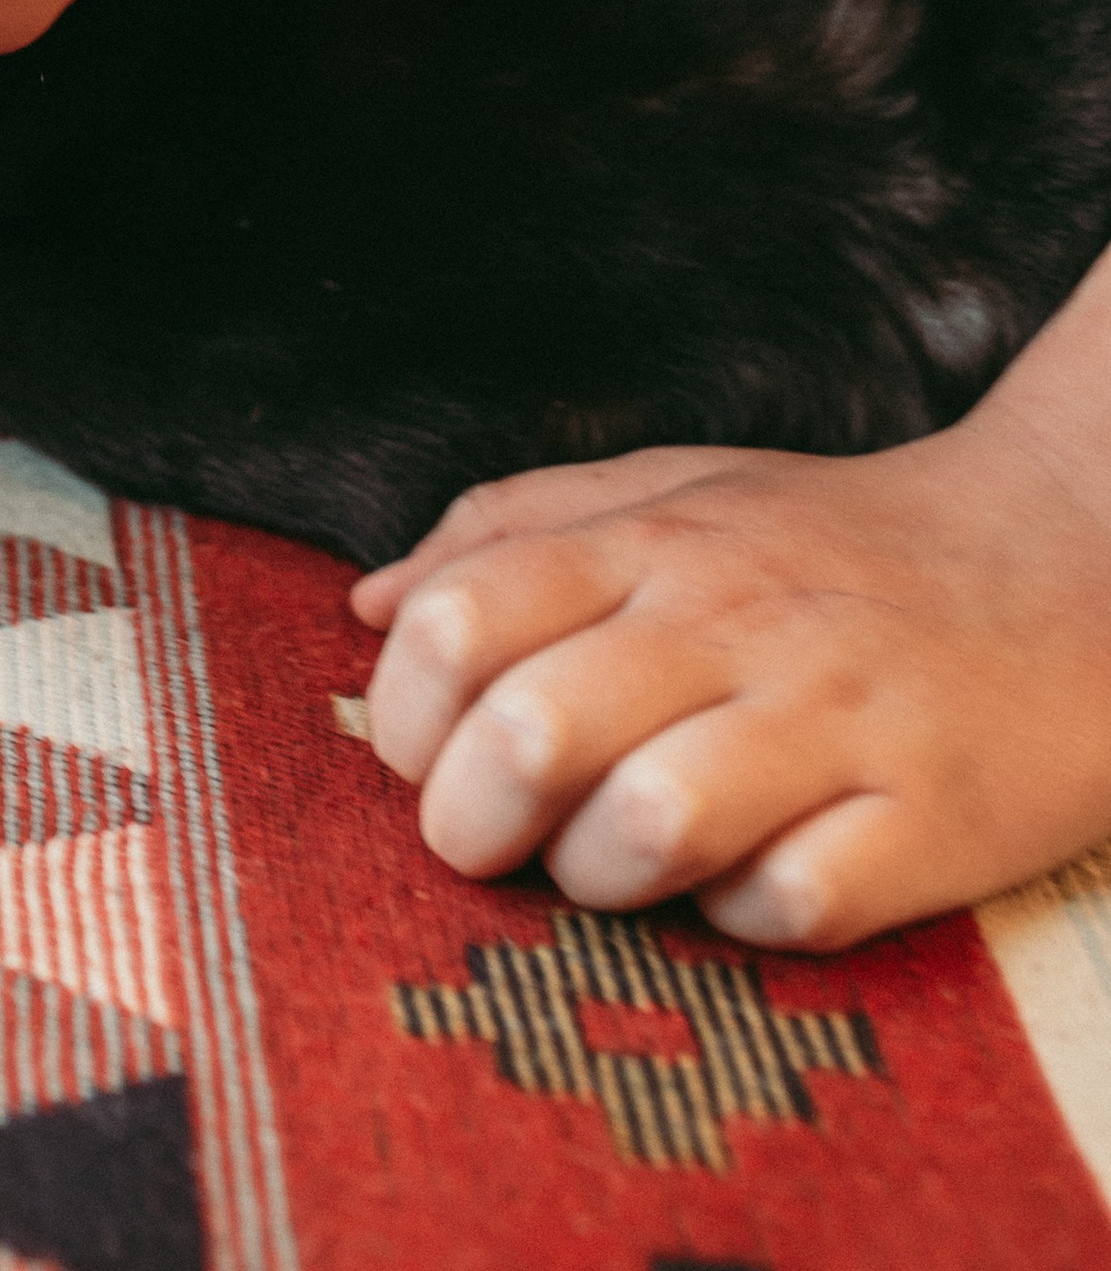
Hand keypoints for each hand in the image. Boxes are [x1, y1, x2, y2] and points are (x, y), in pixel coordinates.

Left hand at [351, 402, 1110, 948]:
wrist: (1073, 561)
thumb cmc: (833, 546)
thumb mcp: (673, 492)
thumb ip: (512, 529)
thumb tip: (369, 605)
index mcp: (653, 542)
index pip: (456, 622)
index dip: (405, 718)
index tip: (430, 759)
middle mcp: (734, 618)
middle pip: (527, 733)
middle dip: (470, 824)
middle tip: (495, 844)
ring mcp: (835, 719)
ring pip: (647, 826)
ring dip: (602, 877)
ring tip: (624, 865)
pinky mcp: (929, 819)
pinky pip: (792, 905)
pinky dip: (749, 917)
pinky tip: (759, 881)